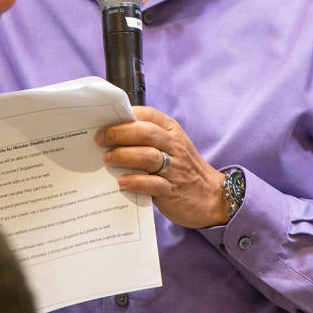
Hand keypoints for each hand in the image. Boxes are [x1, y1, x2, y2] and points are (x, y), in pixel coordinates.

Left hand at [96, 107, 228, 228]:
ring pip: (148, 156)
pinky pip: (152, 184)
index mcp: (172, 131)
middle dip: (119, 133)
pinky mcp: (172, 190)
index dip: (125, 115)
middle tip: (100, 139)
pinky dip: (135, 181)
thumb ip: (148, 138)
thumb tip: (112, 134)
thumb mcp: (172, 147)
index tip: (105, 120)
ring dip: (123, 156)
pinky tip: (121, 182)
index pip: (148, 115)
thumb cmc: (184, 169)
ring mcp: (175, 169)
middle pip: (145, 133)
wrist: (212, 197)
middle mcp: (175, 147)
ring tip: (108, 159)